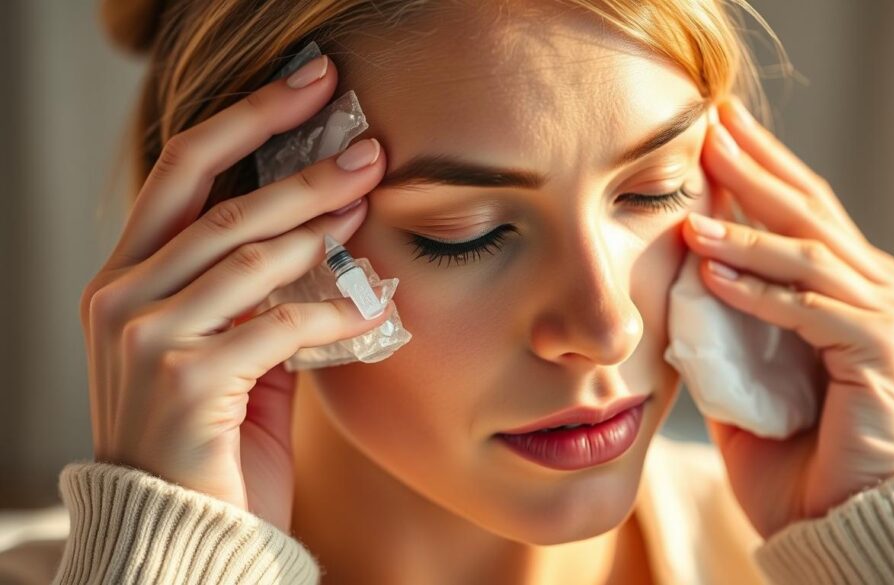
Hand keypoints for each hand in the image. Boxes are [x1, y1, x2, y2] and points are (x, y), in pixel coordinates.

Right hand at [78, 55, 392, 532]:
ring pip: (250, 257)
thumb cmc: (212, 441)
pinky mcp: (187, 384)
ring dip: (321, 230)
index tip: (308, 84)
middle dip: (302, 169)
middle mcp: (121, 298)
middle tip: (368, 149)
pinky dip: (335, 313)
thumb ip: (258, 292)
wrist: (184, 537)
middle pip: (223, 204)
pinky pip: (280, 326)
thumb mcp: (229, 350)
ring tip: (369, 207)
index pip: (184, 170)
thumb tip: (328, 231)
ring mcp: (146, 340)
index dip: (247, 117)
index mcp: (127, 277)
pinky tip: (374, 308)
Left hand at [683, 96, 893, 538]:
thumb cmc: (791, 448)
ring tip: (691, 214)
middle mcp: (870, 287)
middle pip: (807, 210)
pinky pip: (811, 308)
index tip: (713, 126)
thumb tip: (679, 278)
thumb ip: (720, 322)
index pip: (797, 207)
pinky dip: (760, 291)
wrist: (835, 518)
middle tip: (710, 127)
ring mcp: (881, 315)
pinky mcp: (878, 351)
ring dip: (746, 232)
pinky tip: (714, 275)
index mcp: (841, 284)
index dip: (757, 164)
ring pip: (808, 253)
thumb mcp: (742, 371)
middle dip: (755, 168)